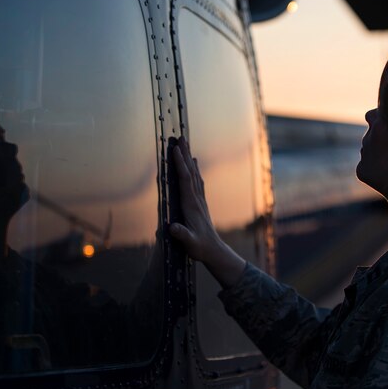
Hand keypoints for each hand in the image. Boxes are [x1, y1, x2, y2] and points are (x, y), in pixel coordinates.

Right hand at [169, 136, 245, 287]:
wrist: (214, 251)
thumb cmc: (200, 248)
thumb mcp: (189, 243)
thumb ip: (182, 235)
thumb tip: (173, 228)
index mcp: (191, 205)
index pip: (185, 180)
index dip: (180, 164)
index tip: (175, 150)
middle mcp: (197, 199)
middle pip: (190, 172)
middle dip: (185, 154)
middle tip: (180, 137)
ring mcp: (200, 200)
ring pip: (194, 174)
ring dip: (189, 158)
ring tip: (185, 144)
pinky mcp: (200, 203)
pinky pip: (197, 181)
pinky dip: (194, 169)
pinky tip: (194, 164)